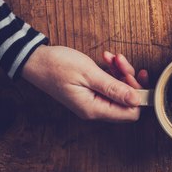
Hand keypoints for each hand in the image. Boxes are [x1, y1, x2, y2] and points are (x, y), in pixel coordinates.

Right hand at [21, 45, 141, 121]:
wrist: (35, 60)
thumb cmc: (57, 65)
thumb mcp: (89, 74)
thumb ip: (114, 88)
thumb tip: (136, 99)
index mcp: (94, 109)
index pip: (130, 113)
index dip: (136, 95)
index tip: (132, 76)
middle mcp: (94, 109)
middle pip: (126, 101)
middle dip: (129, 79)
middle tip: (122, 62)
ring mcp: (92, 101)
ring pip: (119, 91)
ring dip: (120, 72)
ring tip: (113, 57)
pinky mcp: (90, 92)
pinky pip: (108, 84)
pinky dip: (111, 71)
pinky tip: (107, 59)